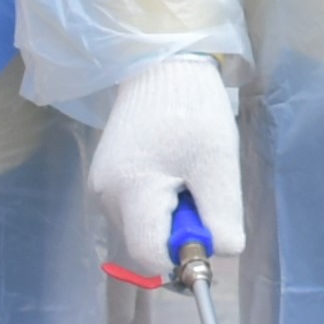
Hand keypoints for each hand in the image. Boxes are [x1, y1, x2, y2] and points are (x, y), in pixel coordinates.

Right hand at [92, 56, 242, 284]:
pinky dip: (159, 206)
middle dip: (179, 233)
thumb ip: (221, 217)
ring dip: (171, 219)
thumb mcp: (219, 164)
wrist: (162, 65)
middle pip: (145, 245)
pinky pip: (136, 212)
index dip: (182, 257)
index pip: (150, 257)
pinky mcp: (106, 180)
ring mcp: (101, 188)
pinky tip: (173, 173)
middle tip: (201, 191)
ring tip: (187, 176)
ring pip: (141, 230)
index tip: (207, 229)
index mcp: (130, 191)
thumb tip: (222, 254)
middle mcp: (106, 196)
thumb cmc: (194, 109)